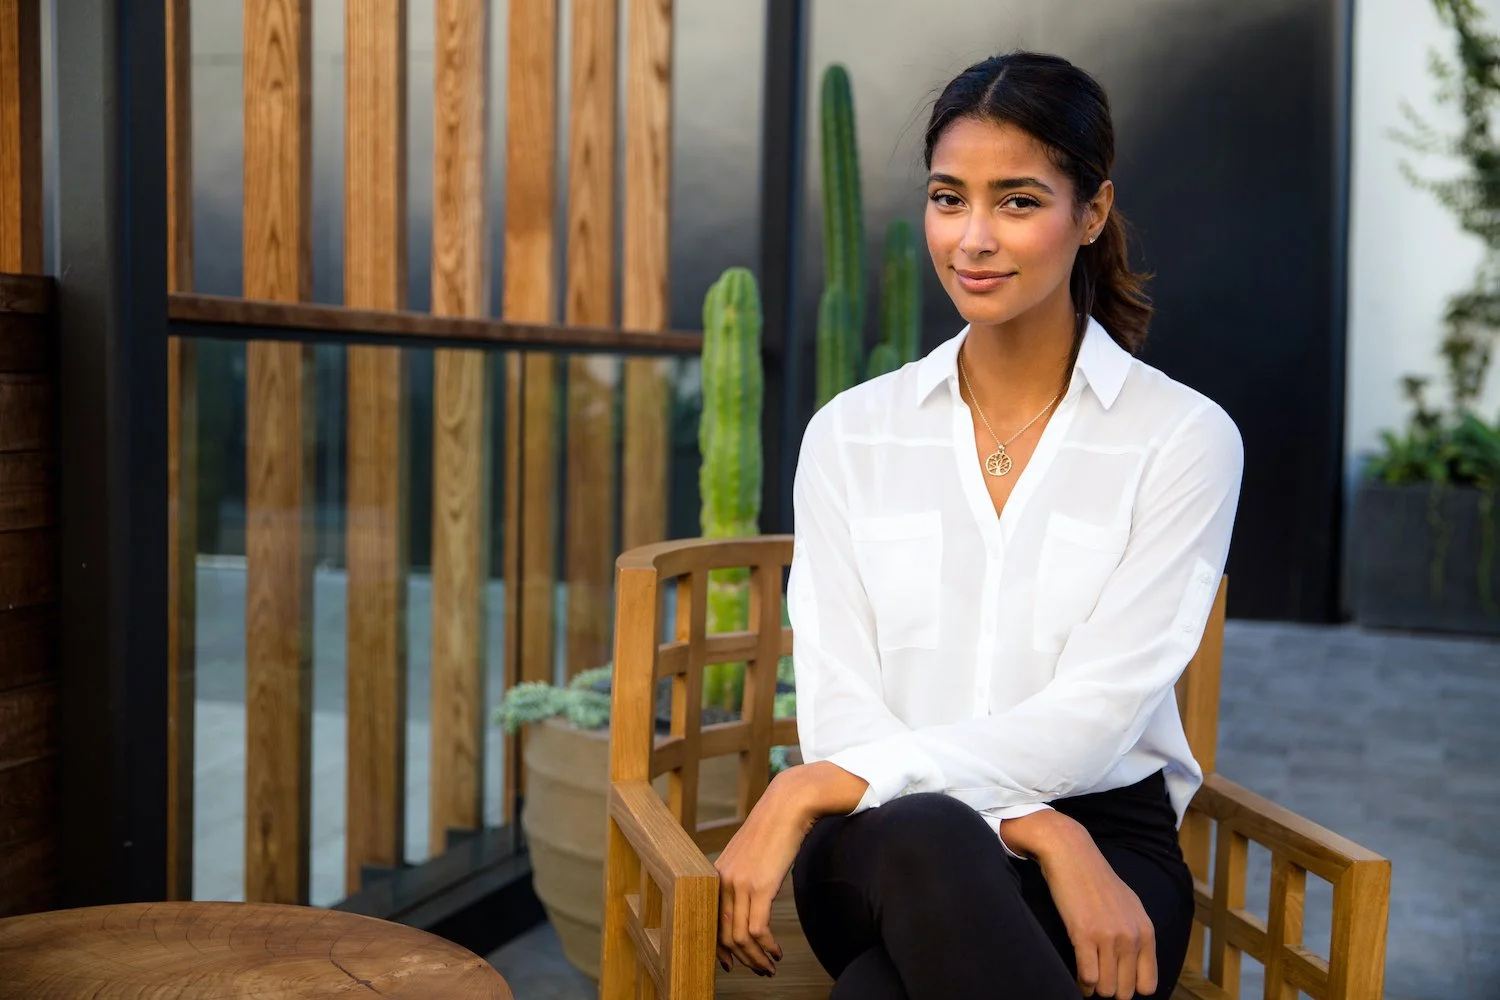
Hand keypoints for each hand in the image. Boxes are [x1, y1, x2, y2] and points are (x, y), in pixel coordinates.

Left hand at [712, 770, 818, 976]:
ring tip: (770, 965)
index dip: (718, 948)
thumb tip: (748, 901)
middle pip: (723, 934)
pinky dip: (766, 947)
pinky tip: (776, 951)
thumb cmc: (774, 828)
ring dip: (756, 958)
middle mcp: (723, 880)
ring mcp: (740, 883)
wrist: (788, 805)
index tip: (730, 963)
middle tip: (759, 969)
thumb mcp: (749, 855)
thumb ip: (742, 876)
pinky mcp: (760, 886)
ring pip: (740, 937)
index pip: (709, 921)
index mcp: (716, 874)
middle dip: (741, 959)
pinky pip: (757, 929)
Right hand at [1034, 817, 1157, 998]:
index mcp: (1146, 932)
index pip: (1148, 984)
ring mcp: (1109, 937)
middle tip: (1098, 978)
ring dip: (1095, 989)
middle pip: (1126, 991)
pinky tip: (1078, 977)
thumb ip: (1137, 935)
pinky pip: (1088, 977)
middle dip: (1111, 989)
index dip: (1130, 987)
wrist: (1072, 855)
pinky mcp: (1085, 935)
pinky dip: (1082, 984)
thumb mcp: (1129, 906)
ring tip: (1088, 978)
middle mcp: (1132, 937)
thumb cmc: (1097, 880)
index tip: (1116, 980)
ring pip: (1107, 989)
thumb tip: (1135, 967)